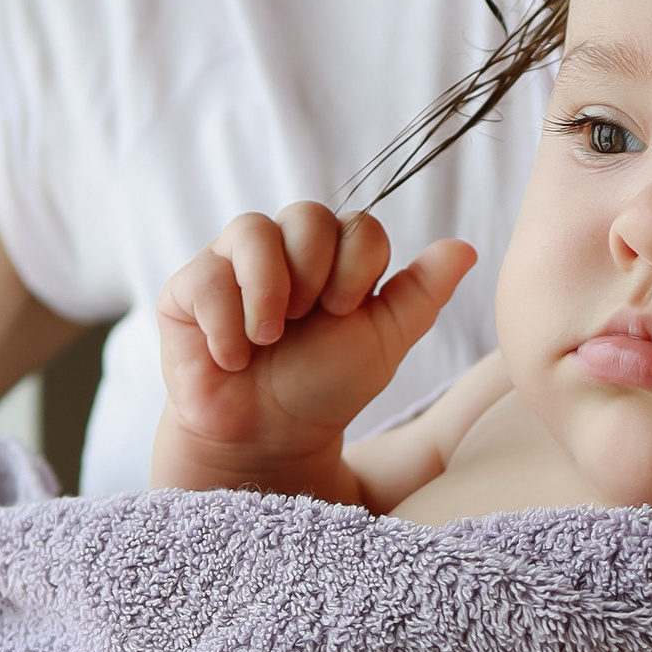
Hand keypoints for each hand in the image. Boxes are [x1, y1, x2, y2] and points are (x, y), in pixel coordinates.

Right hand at [153, 206, 472, 488]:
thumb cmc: (325, 388)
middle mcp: (283, 249)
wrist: (268, 437)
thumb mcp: (383, 342)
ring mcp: (232, 264)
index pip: (358, 224)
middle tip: (308, 319)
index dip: (358, 264)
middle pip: (306, 214)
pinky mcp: (187, 290)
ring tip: (269, 339)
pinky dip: (226, 322)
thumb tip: (464, 248)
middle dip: (315, 269)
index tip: (344, 312)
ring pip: (251, 228)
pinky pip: (205, 276)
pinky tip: (234, 357)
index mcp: (335, 257)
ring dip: (269, 288)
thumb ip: (420, 294)